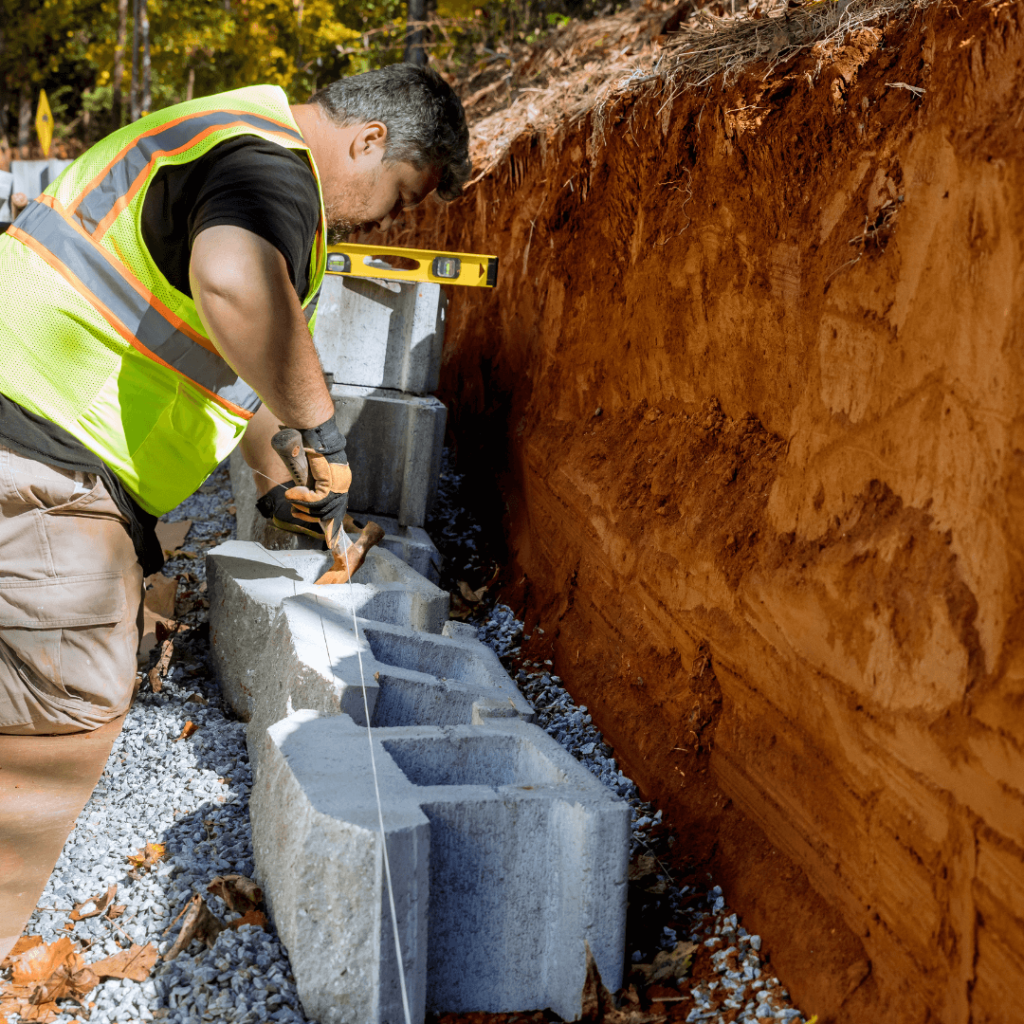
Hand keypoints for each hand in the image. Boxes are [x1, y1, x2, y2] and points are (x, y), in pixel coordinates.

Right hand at [282, 417, 350, 546]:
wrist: (310, 429)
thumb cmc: (306, 445)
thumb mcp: (306, 469)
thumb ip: (307, 484)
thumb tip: (298, 498)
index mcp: (339, 480)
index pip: (336, 506)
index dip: (326, 519)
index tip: (316, 526)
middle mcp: (342, 482)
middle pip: (333, 511)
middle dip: (315, 519)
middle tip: (297, 514)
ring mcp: (339, 481)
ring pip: (324, 507)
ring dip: (304, 507)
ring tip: (292, 500)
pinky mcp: (332, 479)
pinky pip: (319, 498)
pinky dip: (303, 499)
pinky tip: (293, 494)